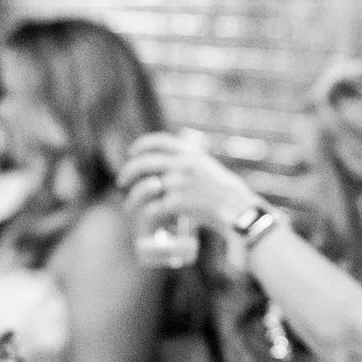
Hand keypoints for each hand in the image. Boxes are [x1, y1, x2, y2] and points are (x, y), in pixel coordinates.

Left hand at [118, 132, 259, 235]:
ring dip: (133, 198)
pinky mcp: (179, 203)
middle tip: (121, 181)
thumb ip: (190, 164)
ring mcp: (180, 183)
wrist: (240, 211)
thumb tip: (170, 163)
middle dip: (129, 171)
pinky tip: (145, 219)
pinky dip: (146, 215)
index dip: (142, 145)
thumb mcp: (210, 169)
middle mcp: (184, 165)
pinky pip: (153, 208)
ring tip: (128, 206)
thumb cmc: (228, 194)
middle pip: (144, 163)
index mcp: (192, 154)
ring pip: (145, 188)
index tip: (132, 152)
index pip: (161, 141)